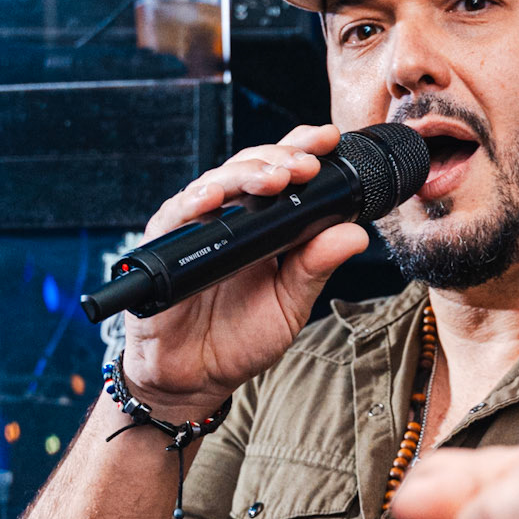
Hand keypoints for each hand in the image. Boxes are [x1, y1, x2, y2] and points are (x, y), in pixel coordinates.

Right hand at [119, 123, 369, 416]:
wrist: (194, 378)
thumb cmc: (239, 339)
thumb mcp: (289, 304)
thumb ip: (316, 267)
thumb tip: (355, 234)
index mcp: (262, 224)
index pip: (282, 171)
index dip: (303, 148)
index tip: (330, 139)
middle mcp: (228, 216)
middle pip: (251, 166)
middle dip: (282, 158)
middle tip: (308, 164)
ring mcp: (195, 226)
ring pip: (218, 180)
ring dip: (247, 173)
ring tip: (276, 177)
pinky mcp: (163, 244)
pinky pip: (176, 214)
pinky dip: (195, 201)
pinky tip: (214, 198)